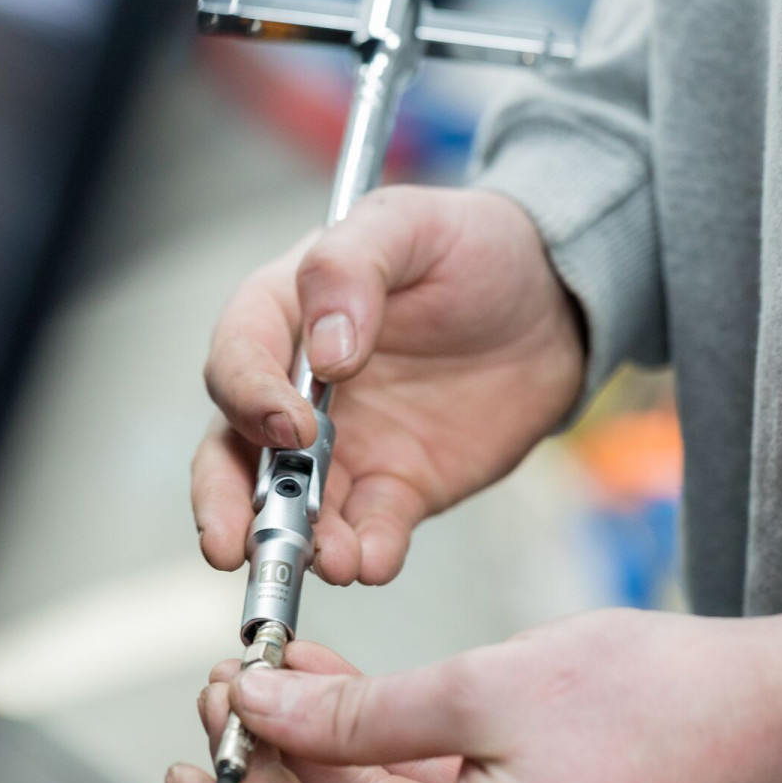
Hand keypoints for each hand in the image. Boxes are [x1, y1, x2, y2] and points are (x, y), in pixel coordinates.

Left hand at [165, 607, 781, 782]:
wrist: (760, 711)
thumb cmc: (653, 706)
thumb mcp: (482, 689)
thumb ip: (357, 711)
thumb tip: (261, 705)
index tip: (189, 766)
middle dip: (261, 776)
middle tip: (224, 692)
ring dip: (310, 750)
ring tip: (269, 669)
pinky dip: (365, 746)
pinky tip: (332, 682)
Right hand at [191, 186, 583, 585]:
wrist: (554, 300)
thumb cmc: (473, 245)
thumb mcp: (410, 223)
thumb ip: (352, 267)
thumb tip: (324, 353)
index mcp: (285, 315)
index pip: (236, 359)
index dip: (248, 396)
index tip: (289, 424)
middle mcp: (299, 390)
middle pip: (234, 452)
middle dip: (226, 501)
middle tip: (231, 544)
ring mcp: (346, 447)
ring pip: (296, 507)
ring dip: (300, 541)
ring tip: (332, 560)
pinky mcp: (397, 487)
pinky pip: (370, 530)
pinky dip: (367, 552)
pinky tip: (376, 560)